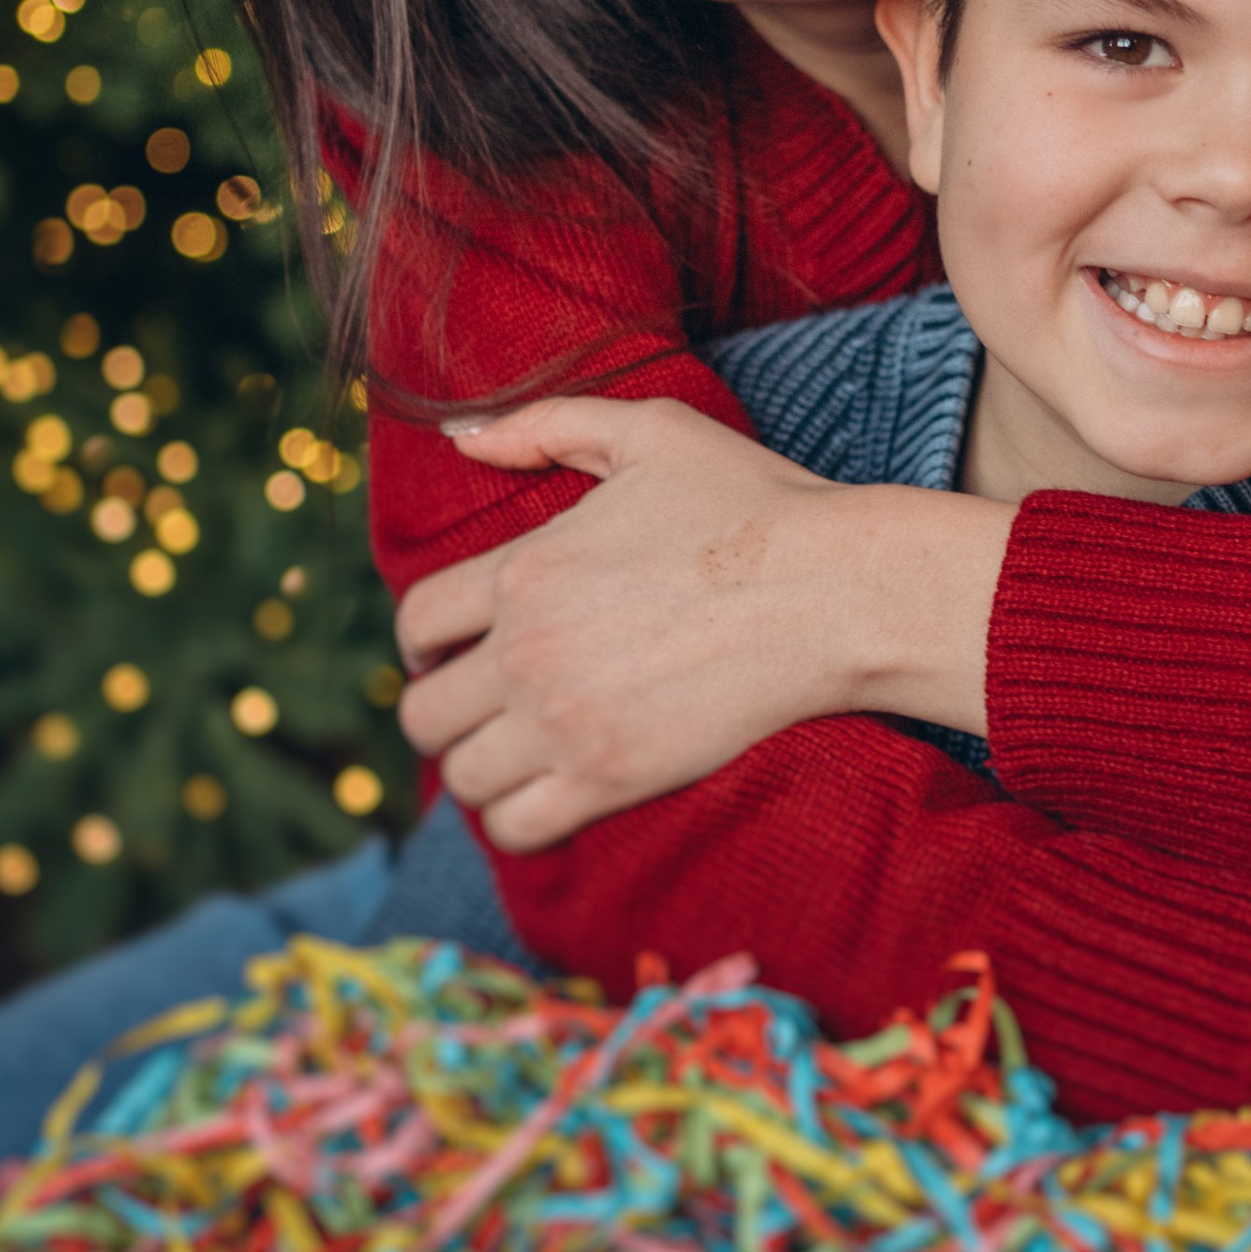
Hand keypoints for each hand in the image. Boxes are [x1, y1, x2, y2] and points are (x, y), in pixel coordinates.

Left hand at [395, 397, 1009, 848]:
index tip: (448, 653)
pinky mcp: (610, 778)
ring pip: (460, 776)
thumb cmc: (753, 504)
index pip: (417, 623)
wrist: (833, 591)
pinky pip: (516, 826)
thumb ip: (544, 425)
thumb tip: (461, 435)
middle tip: (484, 709)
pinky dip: (516, 819)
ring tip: (514, 757)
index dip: (423, 642)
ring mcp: (564, 721)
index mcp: (523, 569)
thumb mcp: (650, 432)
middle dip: (444, 710)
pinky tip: (546, 796)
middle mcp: (526, 651)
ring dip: (478, 768)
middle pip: (423, 711)